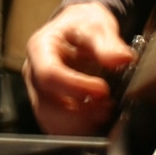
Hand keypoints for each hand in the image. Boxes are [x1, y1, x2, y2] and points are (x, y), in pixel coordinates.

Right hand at [23, 1, 134, 135]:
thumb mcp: (97, 26)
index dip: (76, 87)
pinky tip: (97, 118)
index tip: (103, 89)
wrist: (78, 29)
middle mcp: (33, 73)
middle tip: (107, 105)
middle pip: (47, 104)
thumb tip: (122, 59)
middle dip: (80, 111)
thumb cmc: (83, 26)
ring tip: (105, 111)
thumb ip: (108, 44)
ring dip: (79, 123)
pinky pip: (56, 126)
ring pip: (50, 120)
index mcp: (39, 49)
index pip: (49, 74)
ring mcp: (38, 92)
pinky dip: (78, 128)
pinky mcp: (48, 106)